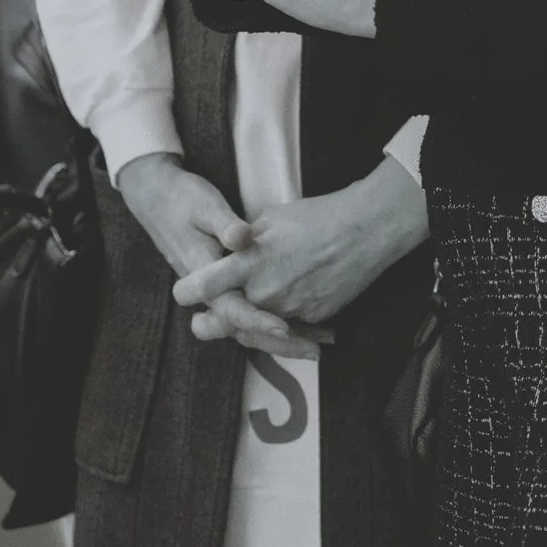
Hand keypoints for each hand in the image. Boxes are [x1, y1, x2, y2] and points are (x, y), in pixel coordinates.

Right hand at [113, 154, 310, 358]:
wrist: (157, 197)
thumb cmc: (183, 199)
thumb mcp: (204, 206)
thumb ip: (225, 224)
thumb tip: (242, 238)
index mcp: (203, 275)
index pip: (232, 309)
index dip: (258, 320)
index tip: (285, 328)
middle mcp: (211, 291)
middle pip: (246, 329)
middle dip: (281, 342)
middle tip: (317, 349)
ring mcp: (220, 292)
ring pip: (252, 326)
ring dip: (285, 336)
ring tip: (323, 339)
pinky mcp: (229, 287)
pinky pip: (255, 311)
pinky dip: (281, 318)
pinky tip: (309, 321)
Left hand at [173, 158, 427, 327]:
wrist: (364, 232)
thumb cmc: (316, 217)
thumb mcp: (271, 219)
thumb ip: (245, 241)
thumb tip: (232, 247)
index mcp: (250, 263)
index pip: (205, 284)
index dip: (189, 290)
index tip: (182, 293)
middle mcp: (265, 291)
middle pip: (227, 318)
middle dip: (211, 322)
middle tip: (199, 324)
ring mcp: (290, 310)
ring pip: (257, 329)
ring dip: (246, 326)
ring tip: (235, 325)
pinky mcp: (312, 318)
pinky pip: (288, 329)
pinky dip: (280, 327)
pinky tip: (278, 323)